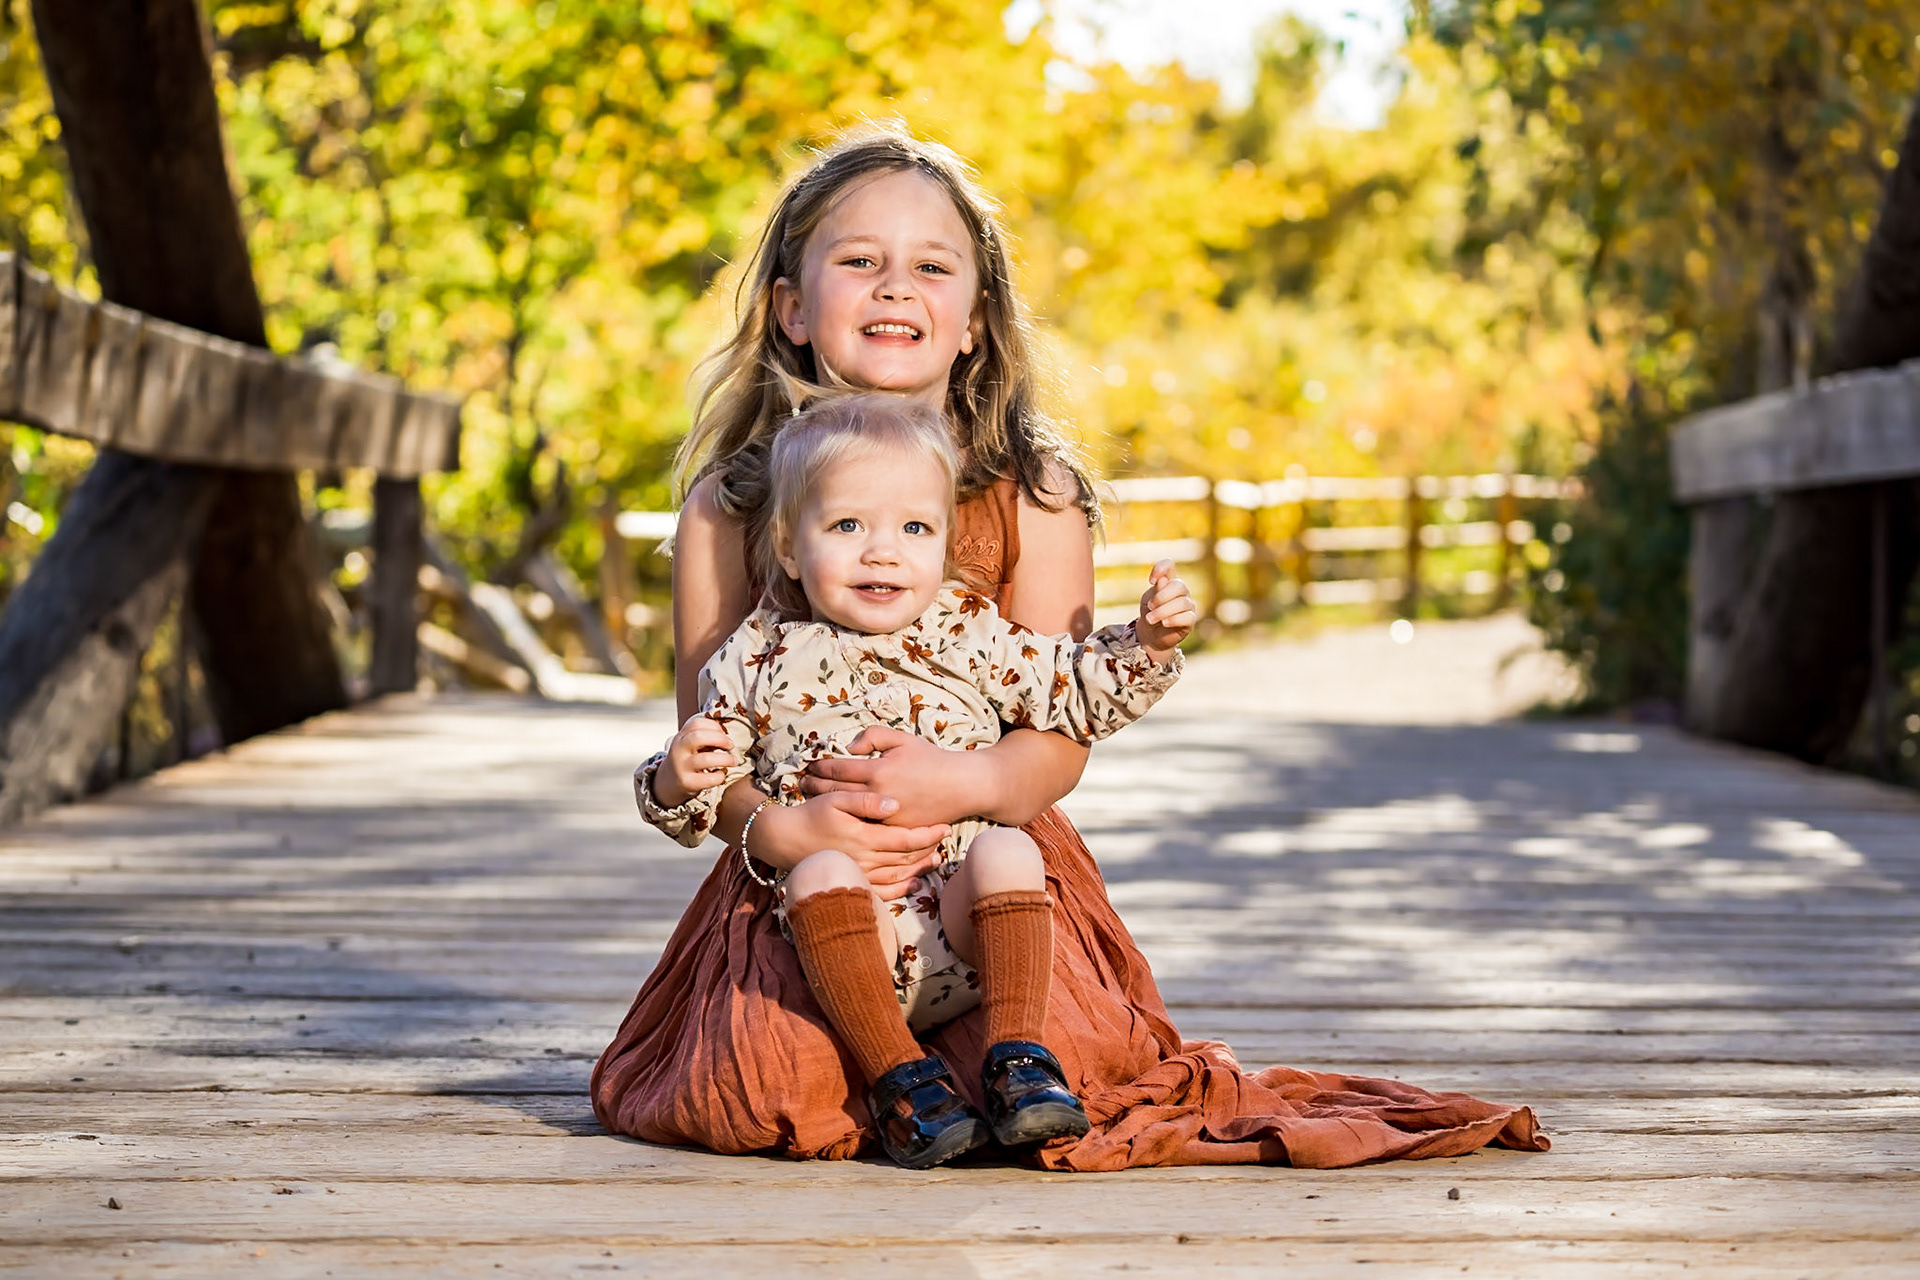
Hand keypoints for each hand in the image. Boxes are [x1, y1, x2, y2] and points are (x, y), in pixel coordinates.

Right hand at [655, 715, 736, 806]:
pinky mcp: (687, 783)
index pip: (697, 723)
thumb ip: (705, 736)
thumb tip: (727, 735)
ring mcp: (682, 767)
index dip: (715, 726)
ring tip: (733, 761)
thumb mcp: (690, 744)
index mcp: (681, 737)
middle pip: (699, 737)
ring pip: (706, 759)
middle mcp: (679, 750)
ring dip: (725, 759)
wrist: (669, 782)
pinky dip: (720, 776)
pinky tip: (721, 774)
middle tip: (731, 745)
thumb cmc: (686, 760)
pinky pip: (709, 779)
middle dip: (720, 739)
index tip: (724, 733)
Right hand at [751, 792, 951, 900]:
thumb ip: (866, 801)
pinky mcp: (852, 883)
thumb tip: (895, 804)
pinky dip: (901, 889)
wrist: (784, 839)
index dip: (928, 834)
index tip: (944, 827)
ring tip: (936, 858)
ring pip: (898, 875)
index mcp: (864, 837)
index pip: (906, 839)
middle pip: (906, 858)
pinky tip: (914, 882)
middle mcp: (864, 859)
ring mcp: (859, 875)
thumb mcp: (836, 799)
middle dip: (929, 849)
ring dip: (920, 868)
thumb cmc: (811, 814)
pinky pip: (883, 892)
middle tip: (945, 839)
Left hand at [799, 727, 989, 827]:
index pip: (837, 769)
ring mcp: (885, 818)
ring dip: (826, 806)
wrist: (960, 786)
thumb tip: (850, 747)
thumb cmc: (931, 759)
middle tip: (802, 784)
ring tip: (812, 801)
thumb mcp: (902, 739)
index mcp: (878, 771)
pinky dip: (847, 822)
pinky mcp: (893, 833)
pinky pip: (864, 828)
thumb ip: (873, 736)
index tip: (809, 766)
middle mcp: (878, 797)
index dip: (819, 768)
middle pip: (835, 793)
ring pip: (845, 813)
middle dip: (815, 787)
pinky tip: (837, 818)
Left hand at [1136, 559, 1196, 664]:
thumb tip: (1162, 580)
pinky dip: (1173, 620)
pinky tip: (1164, 623)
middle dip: (1161, 596)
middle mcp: (1181, 591)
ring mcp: (1188, 605)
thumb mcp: (1149, 600)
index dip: (1161, 568)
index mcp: (1169, 581)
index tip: (1151, 581)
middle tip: (1150, 606)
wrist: (1150, 635)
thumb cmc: (1150, 613)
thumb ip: (1156, 590)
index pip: (1170, 565)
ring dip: (1162, 611)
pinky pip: (1187, 617)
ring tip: (1150, 619)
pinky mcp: (1190, 620)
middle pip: (1178, 585)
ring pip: (1181, 603)